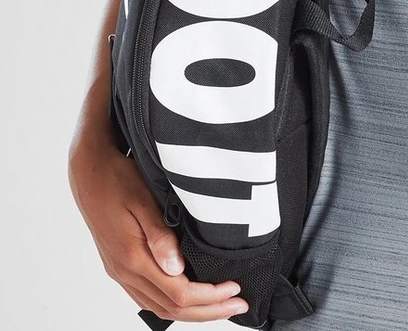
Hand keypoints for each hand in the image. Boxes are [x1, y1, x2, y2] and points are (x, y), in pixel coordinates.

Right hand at [70, 142, 249, 322]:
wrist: (89, 174)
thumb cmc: (118, 180)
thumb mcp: (143, 201)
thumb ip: (160, 236)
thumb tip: (178, 268)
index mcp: (133, 258)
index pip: (178, 293)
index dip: (210, 297)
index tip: (235, 288)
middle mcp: (125, 272)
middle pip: (171, 308)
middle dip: (208, 311)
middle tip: (239, 304)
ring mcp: (121, 272)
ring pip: (159, 307)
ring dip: (192, 311)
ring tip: (221, 305)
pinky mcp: (120, 267)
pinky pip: (148, 297)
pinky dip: (173, 304)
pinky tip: (190, 297)